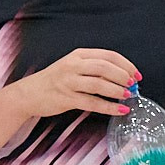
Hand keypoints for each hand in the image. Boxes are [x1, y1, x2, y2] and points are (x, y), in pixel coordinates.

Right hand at [6, 48, 139, 121]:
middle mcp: (73, 66)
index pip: (108, 55)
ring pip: (99, 84)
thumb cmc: (53, 81)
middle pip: (104, 67)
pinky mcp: (66, 98)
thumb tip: (120, 77)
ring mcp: (69, 82)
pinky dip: (108, 107)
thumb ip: (93, 68)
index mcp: (78, 55)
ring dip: (117, 90)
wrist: (28, 93)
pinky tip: (120, 110)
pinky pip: (92, 103)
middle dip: (123, 76)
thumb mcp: (72, 66)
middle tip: (134, 84)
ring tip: (129, 95)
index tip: (136, 73)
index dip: (125, 64)